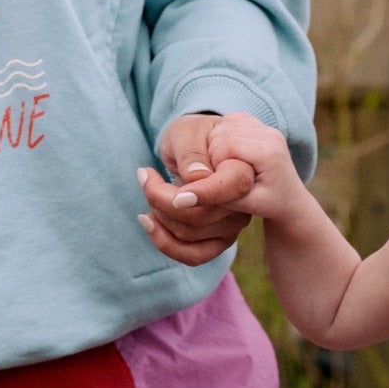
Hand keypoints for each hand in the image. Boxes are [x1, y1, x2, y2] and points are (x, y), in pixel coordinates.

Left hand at [137, 112, 299, 265]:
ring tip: (149, 189)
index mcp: (242, 174)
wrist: (203, 147)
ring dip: (159, 215)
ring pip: (189, 235)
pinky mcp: (221, 240)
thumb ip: (193, 150)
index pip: (225, 191)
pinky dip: (165, 243)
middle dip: (160, 198)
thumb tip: (198, 177)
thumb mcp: (188, 131)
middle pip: (199, 217)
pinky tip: (148, 221)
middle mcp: (243, 204)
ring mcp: (234, 225)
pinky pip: (194, 256)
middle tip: (145, 175)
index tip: (151, 177)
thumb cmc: (196, 135)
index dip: (194, 193)